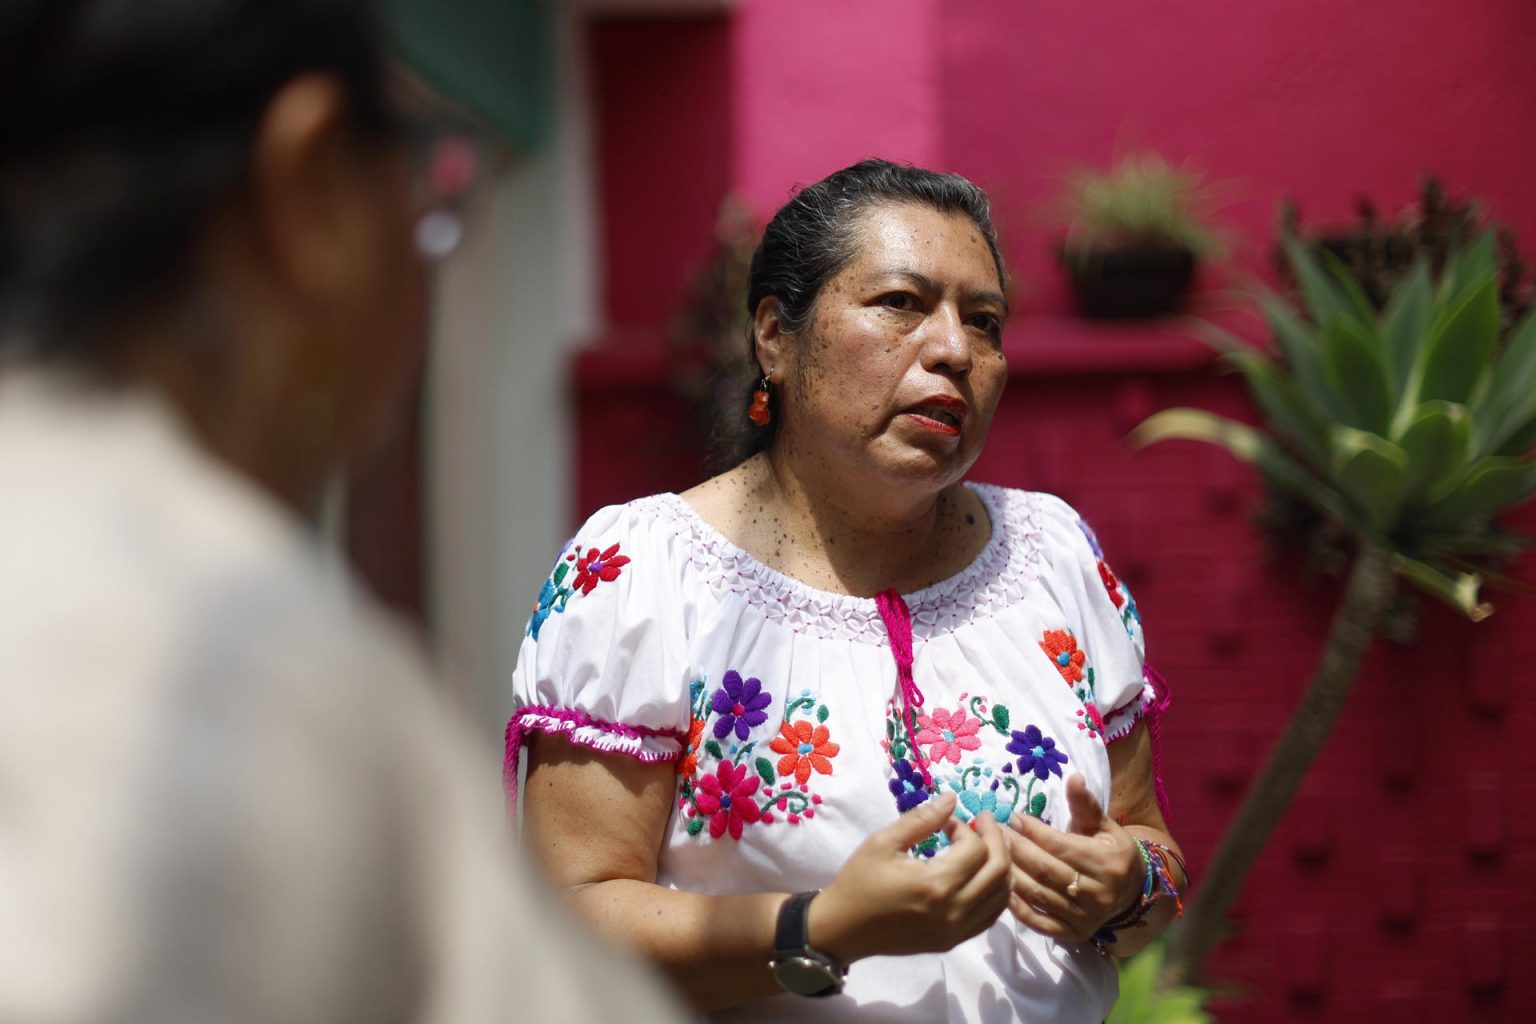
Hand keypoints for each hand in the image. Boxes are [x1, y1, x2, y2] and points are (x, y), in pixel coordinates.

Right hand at [811, 792, 1011, 960]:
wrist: (842, 929)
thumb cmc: (859, 881)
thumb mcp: (883, 842)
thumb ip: (921, 818)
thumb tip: (952, 799)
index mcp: (936, 884)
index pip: (975, 849)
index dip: (966, 827)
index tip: (946, 822)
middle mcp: (953, 910)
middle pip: (999, 871)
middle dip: (996, 840)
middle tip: (982, 822)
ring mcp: (955, 930)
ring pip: (1001, 896)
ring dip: (1001, 866)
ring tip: (986, 846)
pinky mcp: (952, 941)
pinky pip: (990, 917)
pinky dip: (995, 893)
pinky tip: (982, 876)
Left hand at [1005, 774, 1140, 942]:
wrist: (1131, 891)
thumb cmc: (1110, 851)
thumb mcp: (1103, 825)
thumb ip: (1085, 804)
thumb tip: (1073, 776)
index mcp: (1108, 863)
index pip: (1060, 845)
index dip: (1033, 831)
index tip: (1013, 817)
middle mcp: (1099, 894)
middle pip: (1045, 869)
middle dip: (1016, 849)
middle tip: (994, 833)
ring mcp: (1086, 918)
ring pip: (1039, 895)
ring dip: (1011, 874)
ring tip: (994, 855)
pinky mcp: (1074, 934)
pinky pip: (1041, 923)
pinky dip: (1019, 909)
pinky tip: (1002, 890)